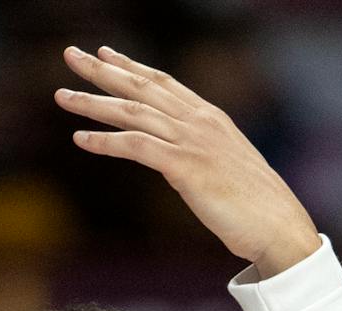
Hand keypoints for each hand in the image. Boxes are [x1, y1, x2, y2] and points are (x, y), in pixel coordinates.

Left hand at [57, 45, 320, 278]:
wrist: (278, 226)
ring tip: (62, 96)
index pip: (163, 83)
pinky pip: (137, 147)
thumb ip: (201, 154)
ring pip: (133, 112)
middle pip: (142, 87)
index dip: (131, 66)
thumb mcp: (225, 168)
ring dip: (93, 103)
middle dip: (102, 70)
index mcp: (210, 118)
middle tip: (70, 55)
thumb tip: (179, 160)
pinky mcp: (186, 167)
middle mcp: (199, 121)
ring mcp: (193, 142)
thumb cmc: (255, 206)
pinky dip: (106, 142)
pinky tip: (80, 139)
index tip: (103, 54)